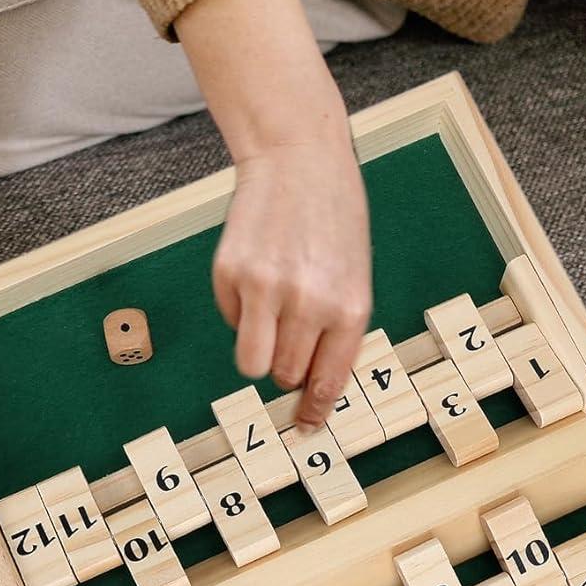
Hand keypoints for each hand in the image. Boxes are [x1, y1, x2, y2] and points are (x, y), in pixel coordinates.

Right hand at [212, 132, 371, 425]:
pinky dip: (240, 310)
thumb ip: (336, 328)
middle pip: (285, 374)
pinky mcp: (231, 273)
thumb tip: (309, 383)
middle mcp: (309, 303)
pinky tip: (256, 273)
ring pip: (251, 362)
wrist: (299, 159)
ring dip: (257, 350)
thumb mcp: (354, 275)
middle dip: (285, 368)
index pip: (327, 380)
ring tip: (267, 318)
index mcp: (349, 307)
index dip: (312, 410)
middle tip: (288, 339)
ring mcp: (266, 289)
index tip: (303, 425)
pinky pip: (231, 321)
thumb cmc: (331, 220)